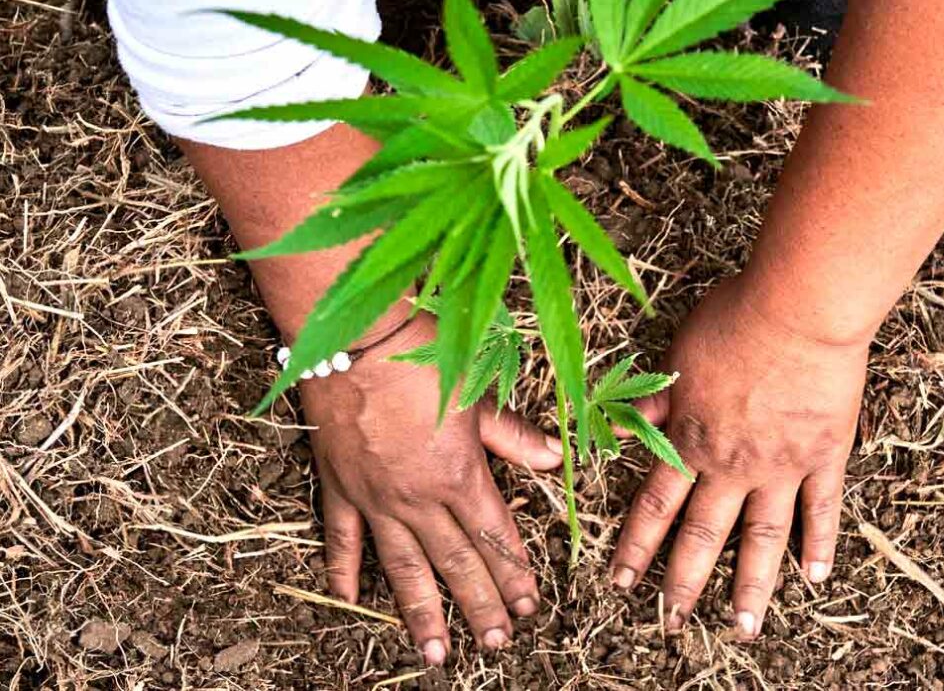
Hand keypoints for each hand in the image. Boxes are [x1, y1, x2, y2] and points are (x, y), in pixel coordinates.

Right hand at [298, 314, 562, 663]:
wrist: (355, 336)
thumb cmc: (423, 356)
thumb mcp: (479, 393)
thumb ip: (515, 436)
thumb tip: (557, 460)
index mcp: (459, 476)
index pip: (494, 537)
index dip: (515, 574)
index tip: (531, 606)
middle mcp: (418, 498)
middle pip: (455, 563)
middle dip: (480, 606)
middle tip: (496, 644)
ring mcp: (375, 498)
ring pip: (402, 567)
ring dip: (421, 612)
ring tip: (435, 654)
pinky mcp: (339, 486)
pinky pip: (342, 538)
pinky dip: (343, 570)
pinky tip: (349, 601)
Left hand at [609, 275, 866, 637]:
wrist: (798, 310)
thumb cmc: (732, 321)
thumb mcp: (675, 358)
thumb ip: (649, 405)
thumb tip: (612, 431)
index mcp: (690, 441)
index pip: (654, 507)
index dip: (635, 546)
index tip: (621, 582)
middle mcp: (732, 466)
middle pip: (704, 535)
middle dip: (684, 583)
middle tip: (673, 622)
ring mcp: (781, 466)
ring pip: (762, 538)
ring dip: (752, 588)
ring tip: (744, 628)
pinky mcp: (825, 455)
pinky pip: (822, 509)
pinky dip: (819, 544)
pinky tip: (815, 578)